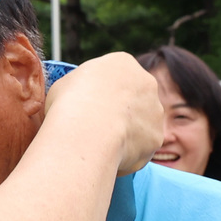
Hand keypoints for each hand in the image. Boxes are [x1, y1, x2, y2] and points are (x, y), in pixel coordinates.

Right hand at [45, 53, 162, 174]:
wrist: (88, 131)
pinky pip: (140, 148)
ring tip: (98, 145)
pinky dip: (126, 155)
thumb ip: (79, 88)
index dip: (99, 93)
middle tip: (94, 127)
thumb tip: (79, 98)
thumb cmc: (70, 103)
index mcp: (122, 63)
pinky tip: (106, 157)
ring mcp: (155, 112)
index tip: (86, 106)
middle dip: (118, 112)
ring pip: (139, 124)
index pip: (114, 77)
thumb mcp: (64, 84)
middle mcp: (146, 83)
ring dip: (124, 134)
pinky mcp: (156, 138)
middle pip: (132, 99)